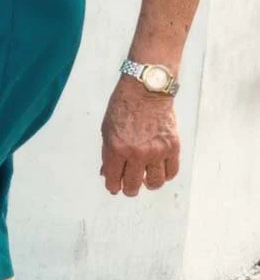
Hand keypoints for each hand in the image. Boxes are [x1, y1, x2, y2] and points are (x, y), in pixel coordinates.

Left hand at [100, 80, 180, 195]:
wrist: (146, 90)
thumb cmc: (123, 107)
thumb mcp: (107, 130)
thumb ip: (107, 153)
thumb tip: (106, 173)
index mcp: (117, 148)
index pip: (113, 179)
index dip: (113, 186)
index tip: (114, 187)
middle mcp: (137, 153)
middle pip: (133, 185)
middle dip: (129, 189)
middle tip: (129, 187)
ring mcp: (157, 151)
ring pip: (155, 182)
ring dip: (148, 184)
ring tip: (146, 179)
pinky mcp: (172, 147)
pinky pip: (171, 172)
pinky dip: (165, 175)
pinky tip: (159, 171)